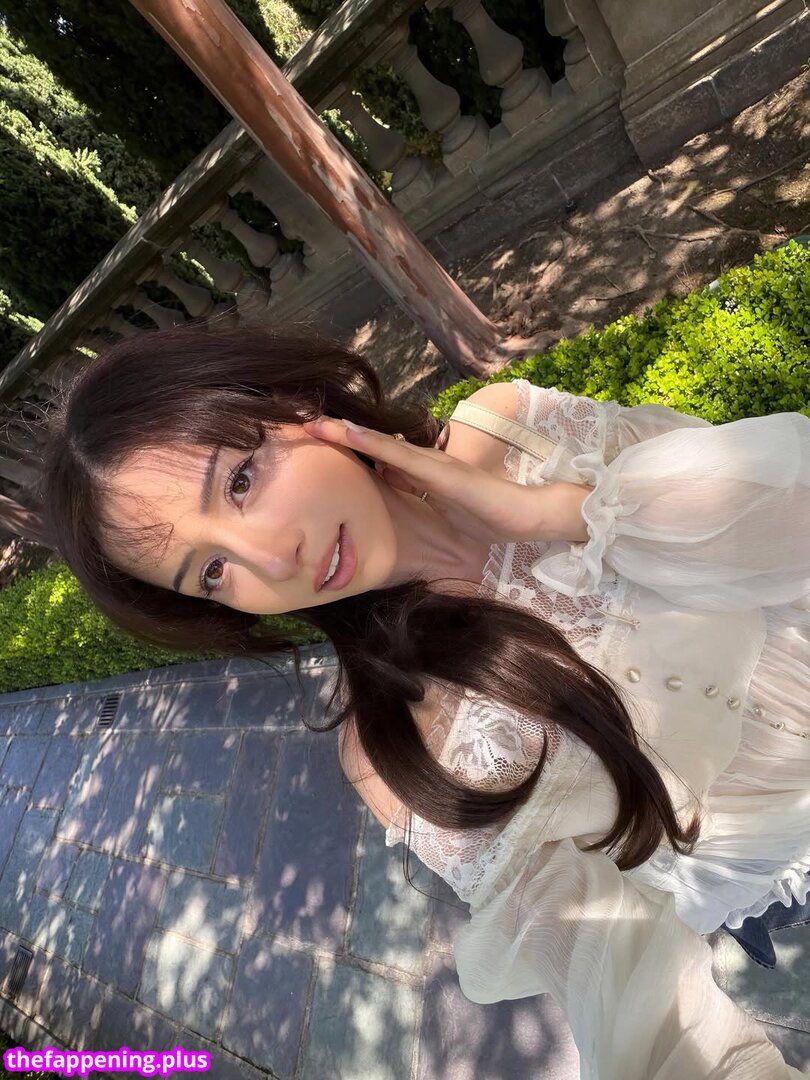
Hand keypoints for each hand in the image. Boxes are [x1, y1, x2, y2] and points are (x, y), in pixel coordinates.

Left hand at [301, 416, 589, 545]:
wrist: (527, 517)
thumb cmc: (488, 521)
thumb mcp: (442, 517)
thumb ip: (419, 510)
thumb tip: (391, 521)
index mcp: (420, 476)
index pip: (377, 457)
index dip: (348, 446)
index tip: (315, 439)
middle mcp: (422, 464)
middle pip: (372, 446)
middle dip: (337, 434)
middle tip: (302, 422)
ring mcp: (431, 465)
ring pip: (379, 446)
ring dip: (345, 434)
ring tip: (313, 423)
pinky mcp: (440, 473)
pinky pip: (399, 457)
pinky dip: (371, 444)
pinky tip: (346, 434)